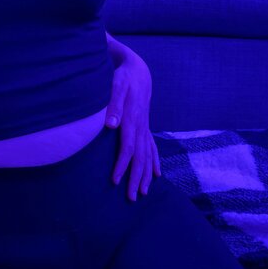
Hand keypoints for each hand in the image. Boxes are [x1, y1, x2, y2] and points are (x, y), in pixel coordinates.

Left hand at [105, 50, 160, 201]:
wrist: (138, 70)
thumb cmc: (124, 77)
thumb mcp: (116, 86)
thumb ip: (113, 104)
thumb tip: (110, 125)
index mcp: (132, 120)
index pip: (127, 148)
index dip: (122, 166)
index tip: (115, 181)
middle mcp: (141, 127)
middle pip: (140, 157)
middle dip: (136, 178)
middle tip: (132, 198)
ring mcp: (145, 128)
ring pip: (148, 155)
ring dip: (146, 175)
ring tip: (144, 193)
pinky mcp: (145, 126)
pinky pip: (152, 148)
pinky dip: (154, 162)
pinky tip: (157, 174)